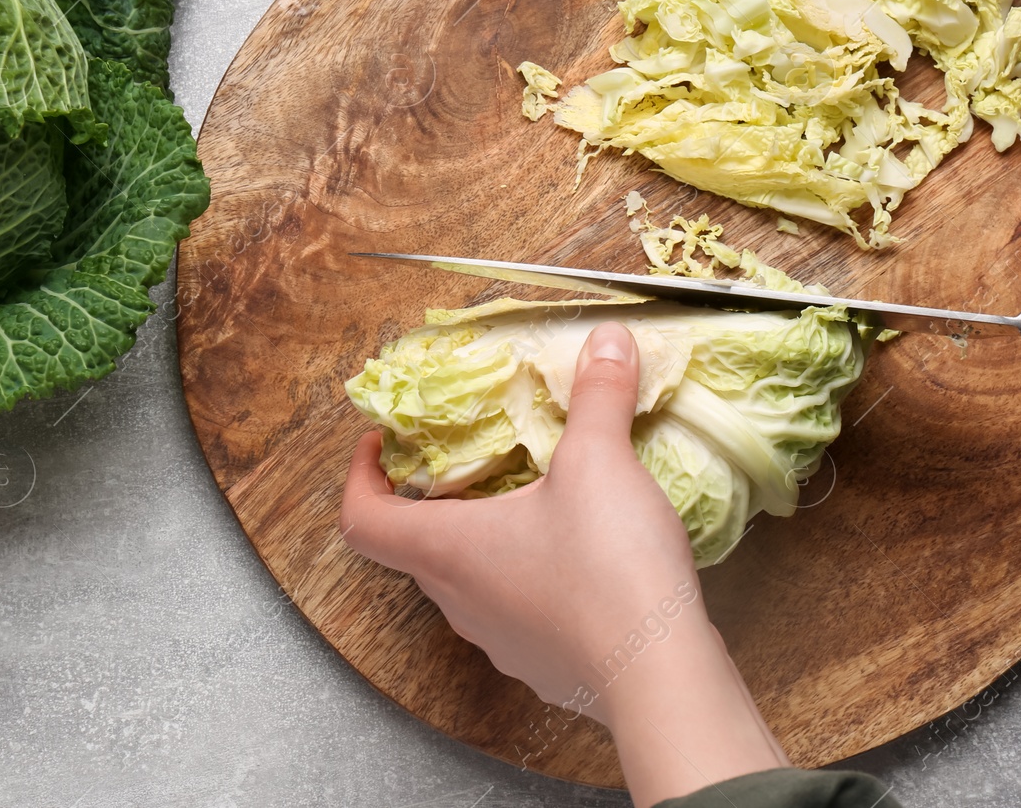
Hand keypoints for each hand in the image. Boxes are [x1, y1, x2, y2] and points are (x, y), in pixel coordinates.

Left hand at [340, 322, 788, 805]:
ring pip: (473, 583)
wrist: (660, 677)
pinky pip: (523, 615)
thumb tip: (606, 341)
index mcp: (448, 550)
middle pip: (420, 549)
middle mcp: (461, 603)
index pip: (363, 520)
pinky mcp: (546, 665)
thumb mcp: (601, 462)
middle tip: (473, 460)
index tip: (381, 446)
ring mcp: (502, 642)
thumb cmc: (607, 571)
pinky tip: (586, 560)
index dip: (360, 478)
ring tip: (538, 502)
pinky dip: (536, 581)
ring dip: (491, 542)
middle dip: (439, 500)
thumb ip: (598, 396)